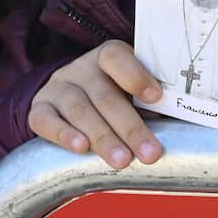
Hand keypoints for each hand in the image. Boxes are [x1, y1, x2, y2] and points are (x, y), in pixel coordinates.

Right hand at [28, 40, 163, 168]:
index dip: (136, 76)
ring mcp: (58, 87)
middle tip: (149, 153)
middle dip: (129, 127)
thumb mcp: (131, 92)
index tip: (157, 97)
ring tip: (121, 160)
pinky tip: (80, 148)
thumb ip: (149, 104)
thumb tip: (179, 128)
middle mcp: (81, 69)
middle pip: (104, 95)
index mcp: (108, 57)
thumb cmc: (114, 96)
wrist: (67, 98)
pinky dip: (63, 134)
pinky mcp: (39, 108)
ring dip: (102, 137)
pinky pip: (45, 120)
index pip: (117, 57)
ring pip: (79, 110)